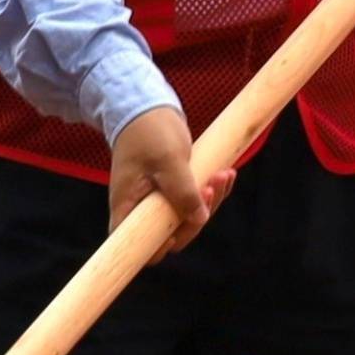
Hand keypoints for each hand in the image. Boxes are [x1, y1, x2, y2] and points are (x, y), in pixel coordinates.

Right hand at [105, 97, 215, 248]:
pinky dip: (211, 190)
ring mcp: (157, 201)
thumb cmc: (148, 132)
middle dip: (197, 216)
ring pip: (187, 217)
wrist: (147, 107)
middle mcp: (141, 210)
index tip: (180, 228)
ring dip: (209, 200)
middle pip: (171, 234)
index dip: (161, 246)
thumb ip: (182, 192)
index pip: (139, 246)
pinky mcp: (172, 190)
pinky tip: (225, 173)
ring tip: (223, 174)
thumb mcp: (168, 160)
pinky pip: (194, 201)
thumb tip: (199, 219)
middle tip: (211, 186)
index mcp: (129, 208)